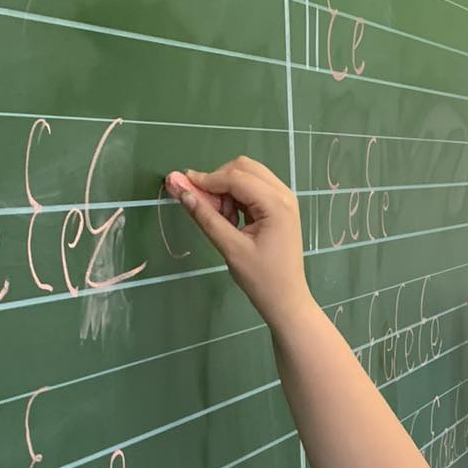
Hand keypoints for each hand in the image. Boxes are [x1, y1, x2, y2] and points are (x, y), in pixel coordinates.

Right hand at [166, 158, 312, 332]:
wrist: (286, 299)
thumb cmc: (261, 278)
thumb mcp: (231, 248)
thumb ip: (206, 217)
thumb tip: (182, 192)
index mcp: (276, 203)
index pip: (236, 178)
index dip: (207, 179)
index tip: (181, 184)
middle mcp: (284, 194)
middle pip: (243, 168)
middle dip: (218, 181)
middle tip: (204, 206)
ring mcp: (284, 198)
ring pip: (248, 175)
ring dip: (227, 189)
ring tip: (220, 218)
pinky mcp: (280, 206)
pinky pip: (253, 188)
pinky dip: (237, 197)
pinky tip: (231, 219)